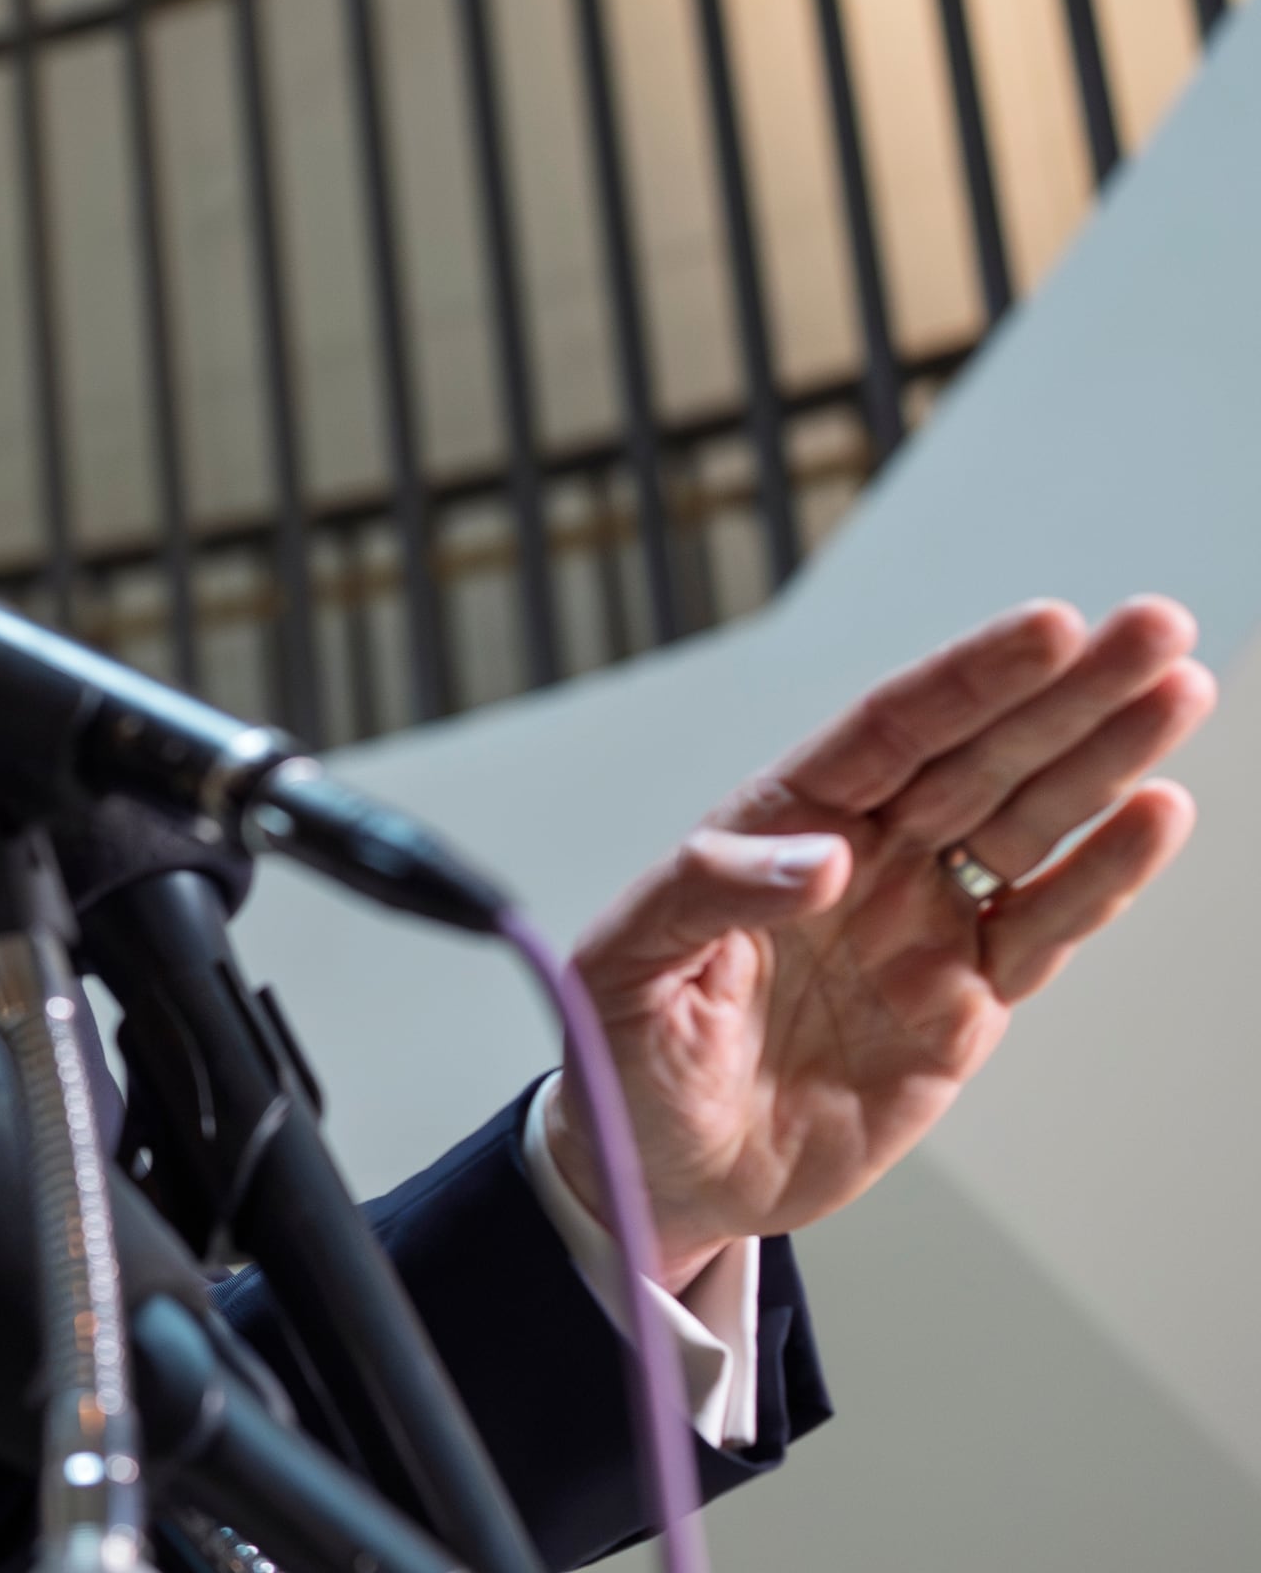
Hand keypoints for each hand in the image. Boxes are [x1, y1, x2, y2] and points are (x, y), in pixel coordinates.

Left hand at [540, 597, 1210, 1286]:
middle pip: (979, 758)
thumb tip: (828, 860)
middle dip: (1068, 695)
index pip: (887, 733)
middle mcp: (862, 859)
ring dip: (1105, 760)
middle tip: (1155, 627)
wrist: (660, 1172)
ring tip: (1176, 691)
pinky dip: (1104, 876)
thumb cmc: (622, 1054)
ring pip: (1030, 825)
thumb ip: (711, 896)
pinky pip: (1044, 929)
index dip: (967, 681)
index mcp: (777, 825)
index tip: (1048, 629)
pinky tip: (1156, 814)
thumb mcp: (627, 964)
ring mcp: (920, 926)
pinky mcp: (963, 1006)